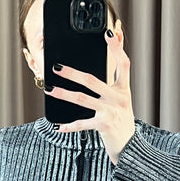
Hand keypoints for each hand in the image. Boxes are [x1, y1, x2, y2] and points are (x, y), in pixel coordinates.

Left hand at [43, 19, 134, 164]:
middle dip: (72, 73)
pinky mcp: (104, 126)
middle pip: (92, 80)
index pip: (123, 64)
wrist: (130, 148)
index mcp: (123, 90)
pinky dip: (69, 126)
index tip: (108, 32)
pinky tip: (58, 126)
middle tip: (56, 67)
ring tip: (50, 90)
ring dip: (63, 94)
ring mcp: (111, 112)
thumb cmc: (121, 123)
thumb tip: (99, 71)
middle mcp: (119, 99)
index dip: (116, 47)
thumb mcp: (122, 101)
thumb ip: (114, 84)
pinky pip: (82, 124)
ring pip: (82, 99)